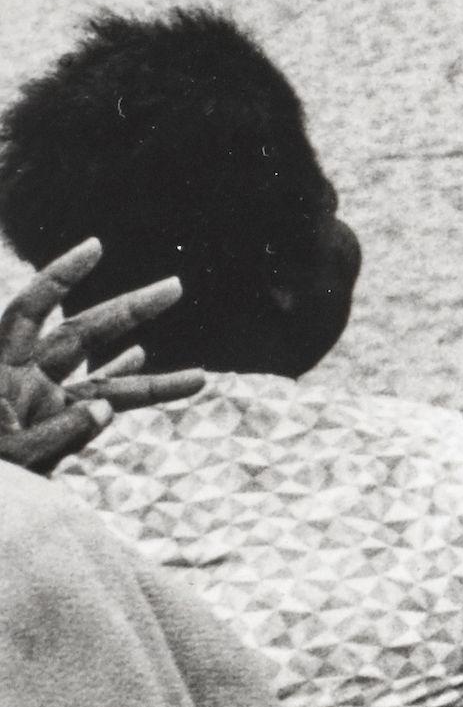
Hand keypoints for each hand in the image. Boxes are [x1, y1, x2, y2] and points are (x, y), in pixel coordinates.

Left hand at [0, 241, 203, 472]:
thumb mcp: (11, 458)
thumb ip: (58, 434)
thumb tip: (108, 408)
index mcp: (2, 372)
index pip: (31, 310)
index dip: (61, 277)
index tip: (96, 247)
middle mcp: (24, 379)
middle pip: (82, 335)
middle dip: (129, 311)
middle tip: (174, 287)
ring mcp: (41, 403)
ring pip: (101, 377)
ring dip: (149, 371)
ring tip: (199, 371)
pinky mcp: (52, 430)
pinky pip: (95, 401)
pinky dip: (119, 382)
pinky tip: (143, 360)